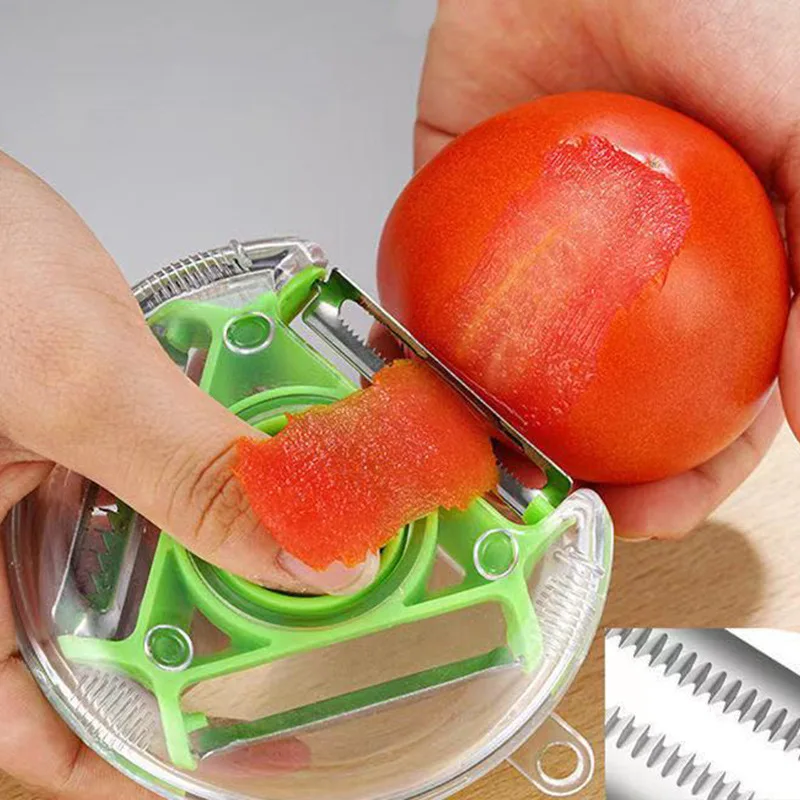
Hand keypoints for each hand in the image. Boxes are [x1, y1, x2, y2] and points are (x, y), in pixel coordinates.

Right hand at [0, 153, 361, 795]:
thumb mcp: (73, 381)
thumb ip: (194, 474)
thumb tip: (313, 557)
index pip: (41, 734)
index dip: (141, 765)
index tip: (249, 757)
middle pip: (122, 637)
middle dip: (225, 625)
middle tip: (318, 615)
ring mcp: (42, 492)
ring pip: (154, 553)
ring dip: (235, 539)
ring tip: (309, 530)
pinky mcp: (81, 441)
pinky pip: (162, 478)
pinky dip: (222, 471)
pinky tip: (268, 453)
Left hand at [414, 0, 799, 538]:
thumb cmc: (721, 2)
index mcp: (727, 271)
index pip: (718, 404)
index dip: (692, 475)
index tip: (650, 510)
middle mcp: (634, 279)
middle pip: (617, 410)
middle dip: (594, 476)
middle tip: (559, 505)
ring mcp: (546, 259)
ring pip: (525, 376)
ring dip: (506, 433)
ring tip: (486, 466)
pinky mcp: (465, 223)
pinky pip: (446, 302)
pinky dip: (436, 351)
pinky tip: (431, 390)